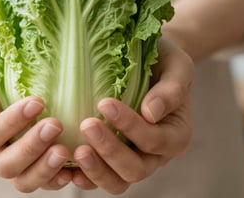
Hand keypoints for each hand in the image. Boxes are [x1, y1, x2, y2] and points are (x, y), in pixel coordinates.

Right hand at [0, 38, 71, 191]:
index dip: (11, 123)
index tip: (37, 102)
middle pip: (5, 165)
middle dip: (32, 147)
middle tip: (56, 125)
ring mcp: (6, 158)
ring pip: (23, 179)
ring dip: (45, 169)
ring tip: (66, 151)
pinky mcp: (26, 160)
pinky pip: (40, 178)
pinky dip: (56, 177)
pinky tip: (74, 167)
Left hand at [71, 36, 193, 193]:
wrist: (148, 64)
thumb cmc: (163, 62)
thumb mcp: (176, 66)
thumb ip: (171, 89)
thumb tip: (151, 113)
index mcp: (175, 135)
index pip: (155, 140)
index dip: (131, 126)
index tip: (105, 103)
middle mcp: (155, 155)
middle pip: (136, 169)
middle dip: (110, 151)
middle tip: (87, 125)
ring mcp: (133, 160)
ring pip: (117, 182)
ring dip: (96, 169)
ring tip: (76, 151)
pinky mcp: (112, 161)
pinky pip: (99, 178)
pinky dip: (84, 177)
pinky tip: (67, 167)